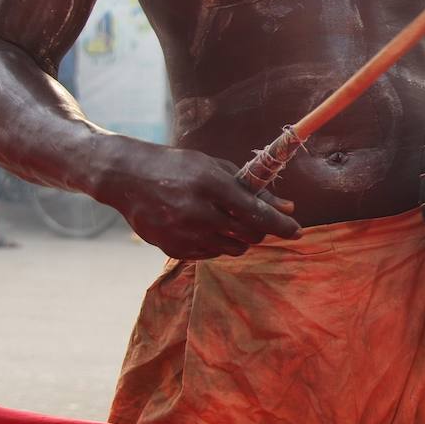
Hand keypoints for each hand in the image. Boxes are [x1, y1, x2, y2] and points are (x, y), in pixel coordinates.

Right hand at [94, 138, 301, 259]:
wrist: (127, 177)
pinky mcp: (172, 248)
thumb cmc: (179, 168)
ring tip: (227, 222)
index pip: (256, 213)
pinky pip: (210, 255)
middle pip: (248, 235)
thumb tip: (288, 208)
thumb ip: (253, 189)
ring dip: (239, 239)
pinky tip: (205, 228)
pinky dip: (216, 245)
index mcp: (211, 185)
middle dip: (260, 231)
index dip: (281, 225)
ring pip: (232, 249)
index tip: (297, 230)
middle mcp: (197, 211)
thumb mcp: (216, 168)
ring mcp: (183, 232)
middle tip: (255, 221)